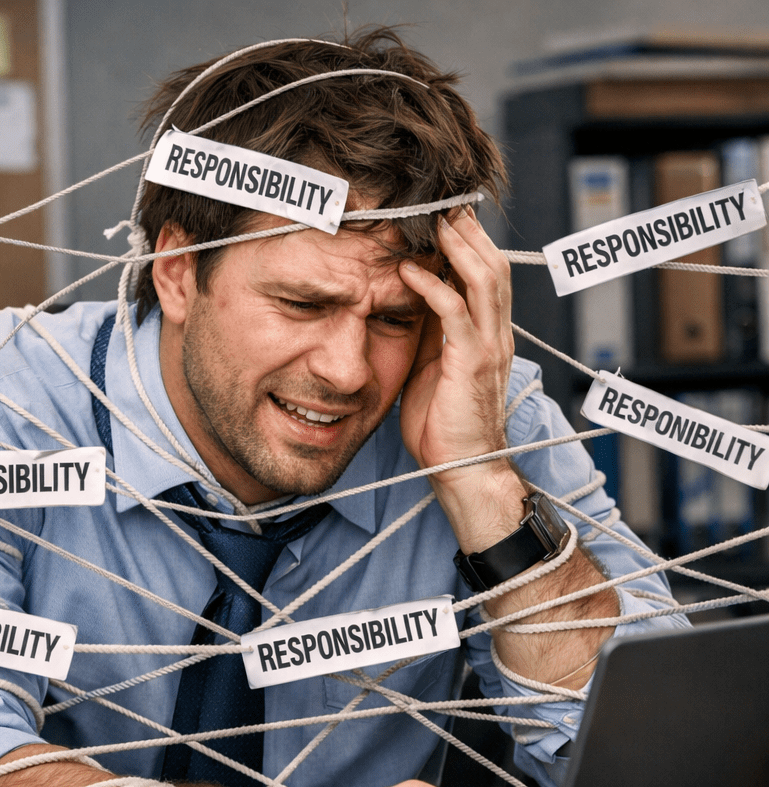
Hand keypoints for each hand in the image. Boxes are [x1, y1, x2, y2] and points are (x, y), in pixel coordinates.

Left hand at [398, 208, 513, 479]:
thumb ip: (428, 335)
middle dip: (468, 231)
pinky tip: (408, 270)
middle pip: (493, 265)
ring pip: (485, 279)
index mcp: (488, 335)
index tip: (442, 216)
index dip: (469, 243)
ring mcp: (489, 348)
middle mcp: (496, 335)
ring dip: (458, 246)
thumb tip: (406, 303)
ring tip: (431, 220)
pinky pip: (456, 313)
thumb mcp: (431, 369)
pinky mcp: (472, 364)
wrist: (462, 469)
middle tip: (440, 203)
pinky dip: (433, 287)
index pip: (486, 275)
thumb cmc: (442, 425)